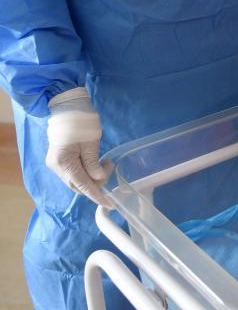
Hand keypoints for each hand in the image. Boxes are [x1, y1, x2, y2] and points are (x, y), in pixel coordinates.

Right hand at [46, 87, 109, 206]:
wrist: (67, 107)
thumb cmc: (81, 121)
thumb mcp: (91, 142)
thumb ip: (93, 163)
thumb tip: (99, 180)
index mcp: (63, 162)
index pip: (82, 185)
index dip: (97, 195)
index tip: (109, 203)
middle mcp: (56, 167)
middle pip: (77, 185)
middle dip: (95, 184)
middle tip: (109, 169)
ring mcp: (55, 164)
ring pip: (75, 180)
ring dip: (91, 177)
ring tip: (105, 163)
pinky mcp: (58, 160)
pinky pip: (73, 173)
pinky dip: (85, 172)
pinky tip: (95, 164)